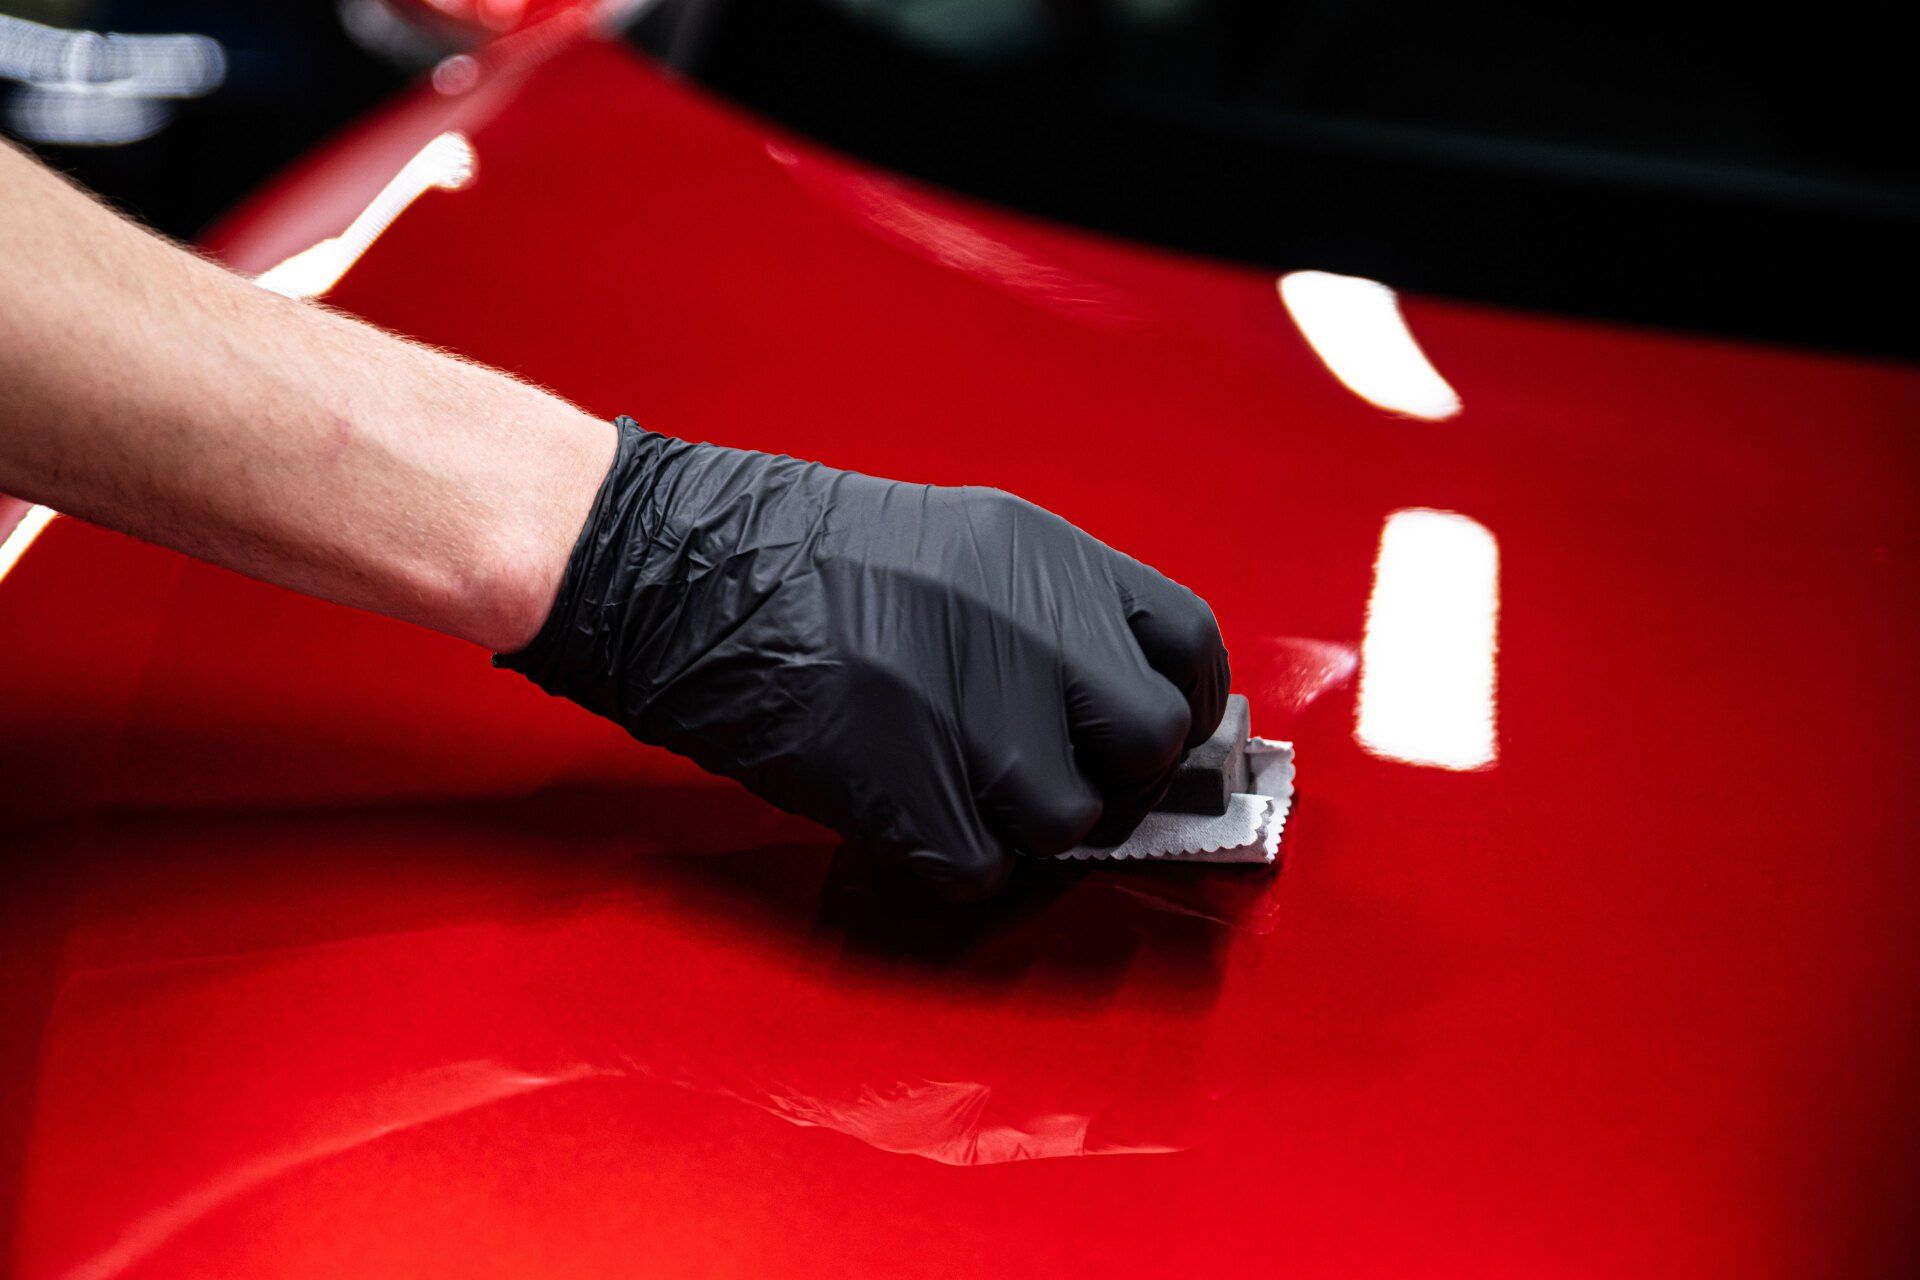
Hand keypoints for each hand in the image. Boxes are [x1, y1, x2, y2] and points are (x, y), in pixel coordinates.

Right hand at [499, 418, 1229, 900]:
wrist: (674, 564)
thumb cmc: (795, 555)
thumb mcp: (955, 546)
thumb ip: (1047, 613)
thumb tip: (1111, 706)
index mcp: (1044, 553)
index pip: (1187, 644)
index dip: (1182, 707)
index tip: (1152, 740)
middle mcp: (1026, 623)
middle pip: (1148, 740)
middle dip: (1114, 777)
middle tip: (1054, 778)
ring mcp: (969, 705)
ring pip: (1068, 818)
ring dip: (1025, 828)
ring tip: (958, 793)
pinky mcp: (905, 783)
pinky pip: (979, 868)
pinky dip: (951, 865)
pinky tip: (905, 820)